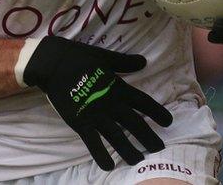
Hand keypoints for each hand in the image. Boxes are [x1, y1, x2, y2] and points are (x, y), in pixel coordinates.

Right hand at [21, 36, 172, 170]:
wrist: (53, 63)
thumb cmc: (80, 57)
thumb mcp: (107, 57)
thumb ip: (126, 62)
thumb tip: (144, 61)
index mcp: (119, 87)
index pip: (144, 103)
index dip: (158, 113)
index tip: (168, 122)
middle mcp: (111, 103)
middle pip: (135, 124)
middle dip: (149, 137)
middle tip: (159, 148)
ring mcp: (95, 115)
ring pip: (117, 137)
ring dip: (129, 150)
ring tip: (138, 161)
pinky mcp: (79, 122)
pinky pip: (93, 143)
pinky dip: (101, 155)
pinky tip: (109, 166)